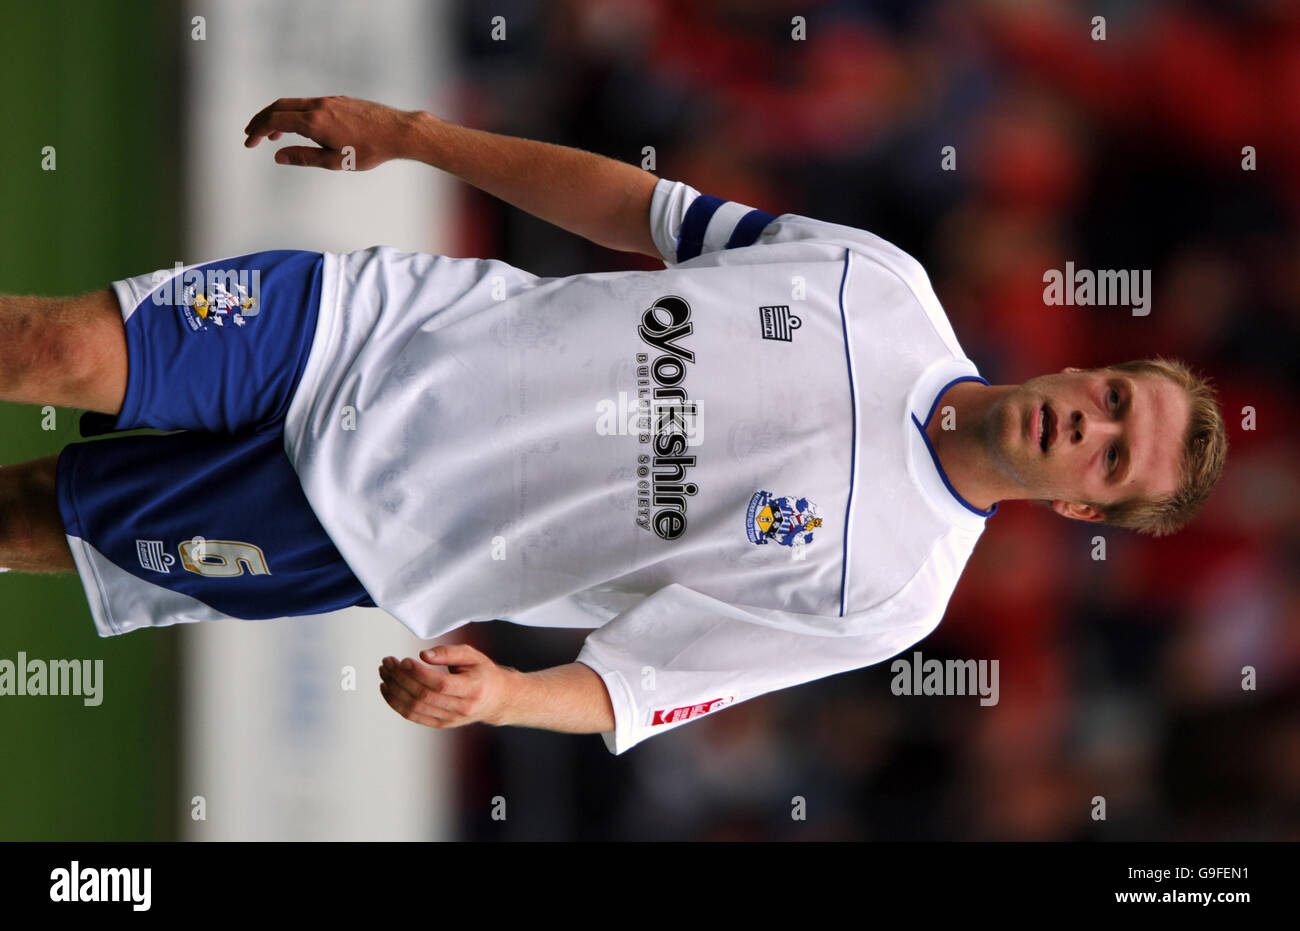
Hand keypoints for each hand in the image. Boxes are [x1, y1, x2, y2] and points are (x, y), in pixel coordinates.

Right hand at [243, 95, 423, 169]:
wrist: (398, 131)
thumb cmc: (370, 150)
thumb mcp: (335, 161)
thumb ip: (304, 157)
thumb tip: (278, 156)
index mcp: (314, 121)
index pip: (274, 121)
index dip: (258, 131)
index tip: (249, 142)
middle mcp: (318, 106)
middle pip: (279, 107)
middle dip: (261, 120)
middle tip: (251, 134)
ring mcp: (329, 100)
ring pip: (294, 104)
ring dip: (278, 117)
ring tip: (272, 135)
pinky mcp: (340, 100)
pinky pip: (309, 103)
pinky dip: (295, 113)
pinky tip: (300, 127)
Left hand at [378, 644, 514, 728]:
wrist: (496, 700)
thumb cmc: (483, 673)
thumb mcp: (472, 656)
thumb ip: (449, 652)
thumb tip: (423, 654)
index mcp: (473, 688)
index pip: (440, 684)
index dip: (418, 673)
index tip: (403, 659)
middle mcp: (462, 707)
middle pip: (423, 696)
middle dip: (400, 678)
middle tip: (387, 662)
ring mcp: (450, 719)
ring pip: (415, 707)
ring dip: (394, 689)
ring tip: (384, 672)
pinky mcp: (440, 724)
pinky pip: (413, 716)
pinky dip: (396, 703)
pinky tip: (387, 689)